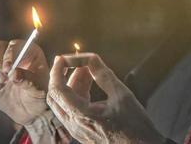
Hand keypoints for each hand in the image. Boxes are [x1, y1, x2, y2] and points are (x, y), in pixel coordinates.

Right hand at [0, 39, 48, 124]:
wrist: (30, 110)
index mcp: (28, 52)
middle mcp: (12, 54)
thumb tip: (13, 74)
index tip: (7, 70)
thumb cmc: (38, 96)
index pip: (13, 45)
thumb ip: (27, 80)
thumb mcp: (38, 89)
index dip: (8, 55)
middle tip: (1, 80)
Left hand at [47, 53, 163, 143]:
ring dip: (71, 85)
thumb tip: (92, 58)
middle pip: (55, 97)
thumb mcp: (122, 95)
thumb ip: (103, 75)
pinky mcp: (82, 132)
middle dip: (63, 76)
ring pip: (63, 104)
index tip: (63, 57)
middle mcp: (74, 125)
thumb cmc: (135, 125)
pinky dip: (76, 95)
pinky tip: (89, 86)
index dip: (58, 70)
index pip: (58, 89)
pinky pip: (71, 111)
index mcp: (82, 115)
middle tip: (75, 63)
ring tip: (87, 71)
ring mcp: (76, 131)